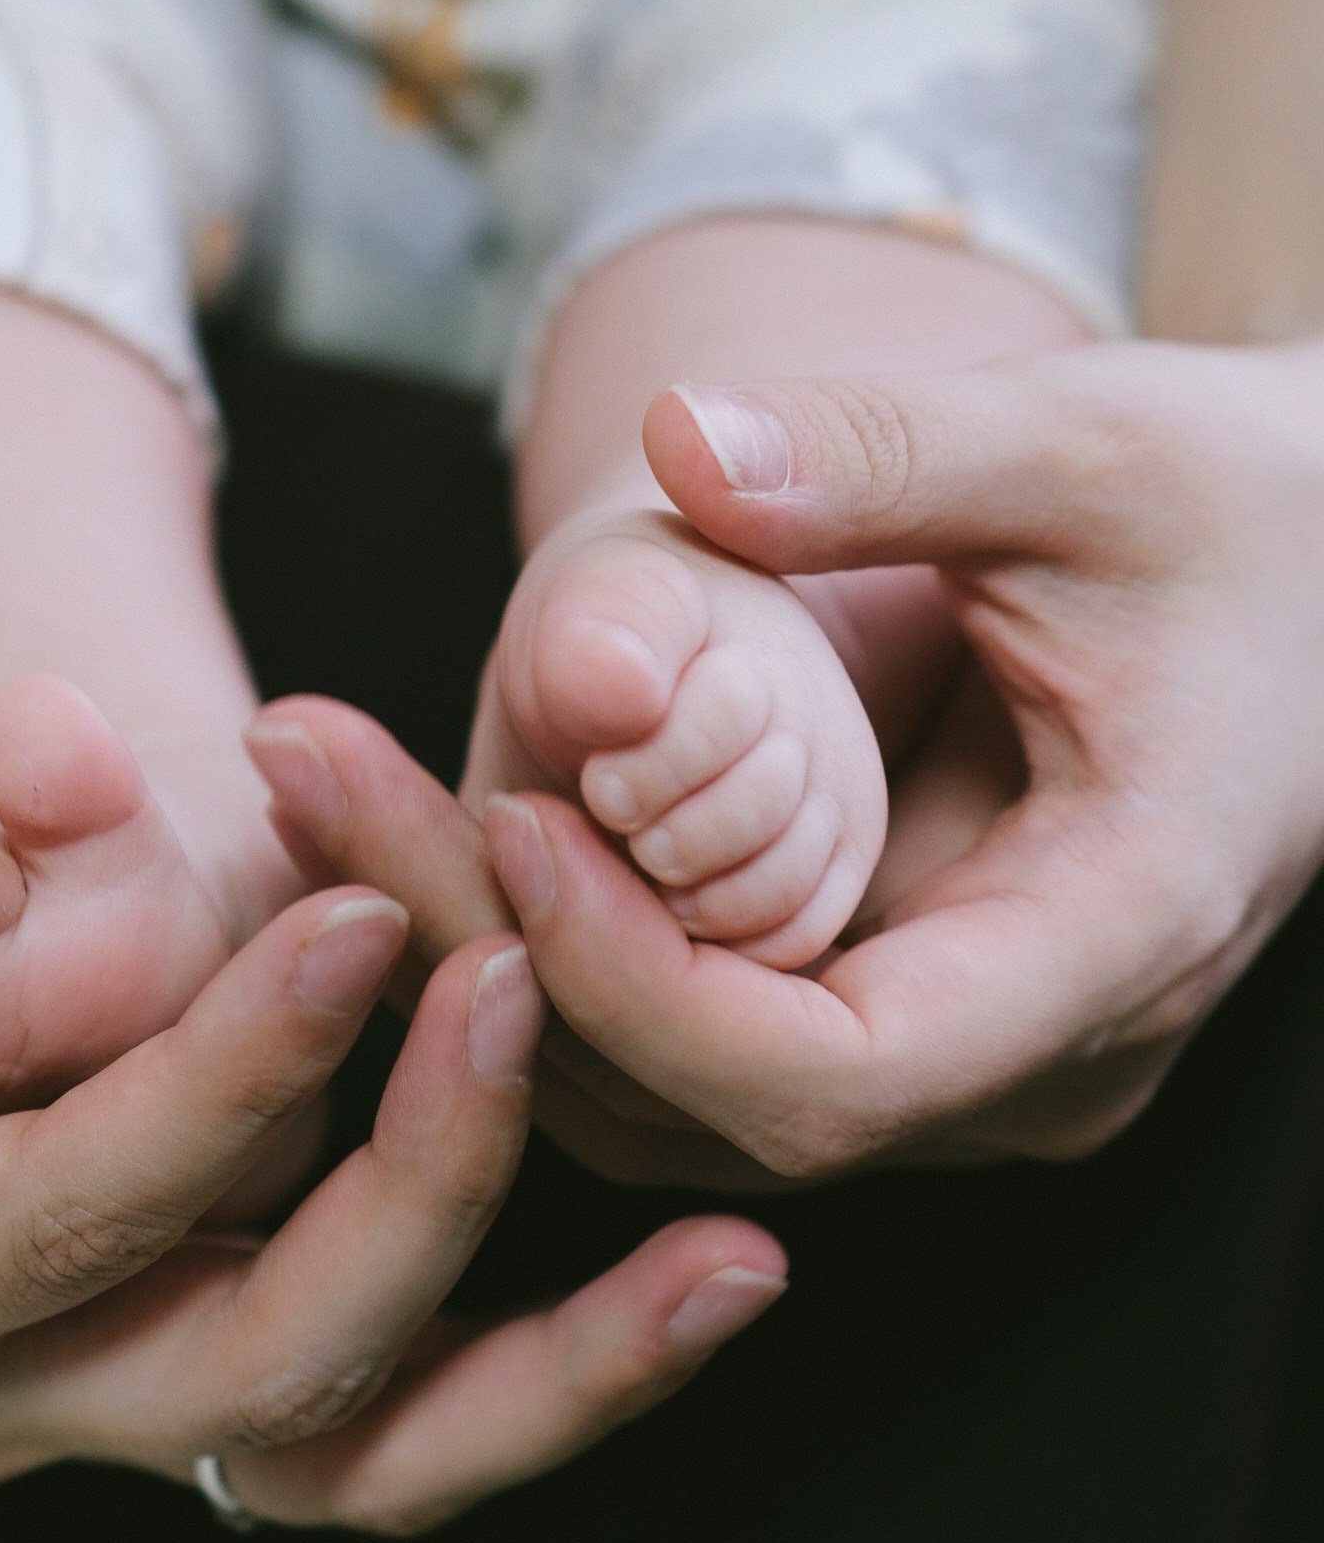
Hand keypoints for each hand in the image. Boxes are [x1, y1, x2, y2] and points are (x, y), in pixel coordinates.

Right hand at [0, 558, 784, 1527]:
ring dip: (546, 1373)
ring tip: (740, 1256)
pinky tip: (696, 1284)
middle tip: (528, 993)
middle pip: (242, 1370)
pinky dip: (529, 1378)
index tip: (369, 918)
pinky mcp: (170, 1366)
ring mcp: (86, 1402)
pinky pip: (373, 1423)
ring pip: (345, 1454)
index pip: (62, 1213)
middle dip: (407, 1191)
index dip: (221, 1077)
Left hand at [255, 340, 1323, 1183]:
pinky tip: (436, 804)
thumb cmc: (1244, 504)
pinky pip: (703, 1030)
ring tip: (327, 775)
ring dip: (502, 956)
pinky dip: (568, 940)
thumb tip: (674, 450)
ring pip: (684, 1095)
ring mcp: (972, 1055)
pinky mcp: (908, 1007)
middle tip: (311, 761)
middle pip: (717, 1101)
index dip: (643, 981)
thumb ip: (888, 453)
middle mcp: (1037, 1057)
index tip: (507, 817)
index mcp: (1115, 941)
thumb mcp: (1089, 441)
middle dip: (504, 955)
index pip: (836, 1073)